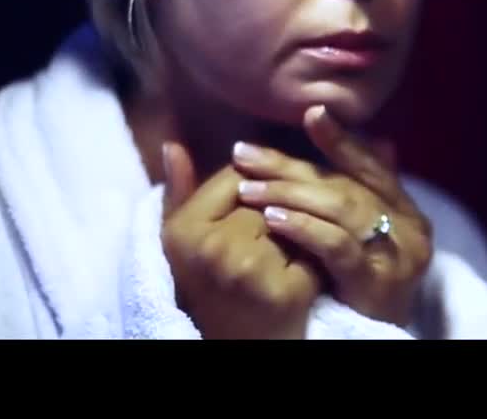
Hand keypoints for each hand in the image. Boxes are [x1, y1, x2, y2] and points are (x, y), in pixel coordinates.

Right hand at [160, 141, 322, 339]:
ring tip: (291, 242)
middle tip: (275, 229)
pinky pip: (311, 248)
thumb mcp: (181, 241)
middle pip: (266, 197)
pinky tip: (306, 264)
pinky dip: (313, 253)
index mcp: (183, 231)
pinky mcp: (286, 291)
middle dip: (276, 206)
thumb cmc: (209, 286)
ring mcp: (251, 270)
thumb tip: (173, 142)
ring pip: (291, 218)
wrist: (239, 344)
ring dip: (298, 225)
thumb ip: (179, 191)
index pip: (235, 177)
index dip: (253, 186)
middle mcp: (214, 248)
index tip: (256, 205)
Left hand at [232, 105, 433, 326]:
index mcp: (406, 211)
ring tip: (248, 189)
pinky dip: (303, 229)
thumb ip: (362, 195)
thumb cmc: (363, 290)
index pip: (369, 166)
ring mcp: (399, 254)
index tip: (309, 114)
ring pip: (341, 208)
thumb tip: (379, 139)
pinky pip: (337, 246)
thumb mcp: (362, 239)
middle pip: (345, 185)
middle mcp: (410, 227)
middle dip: (290, 168)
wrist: (371, 342)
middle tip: (244, 155)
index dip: (339, 140)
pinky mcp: (379, 281)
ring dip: (289, 195)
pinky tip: (272, 220)